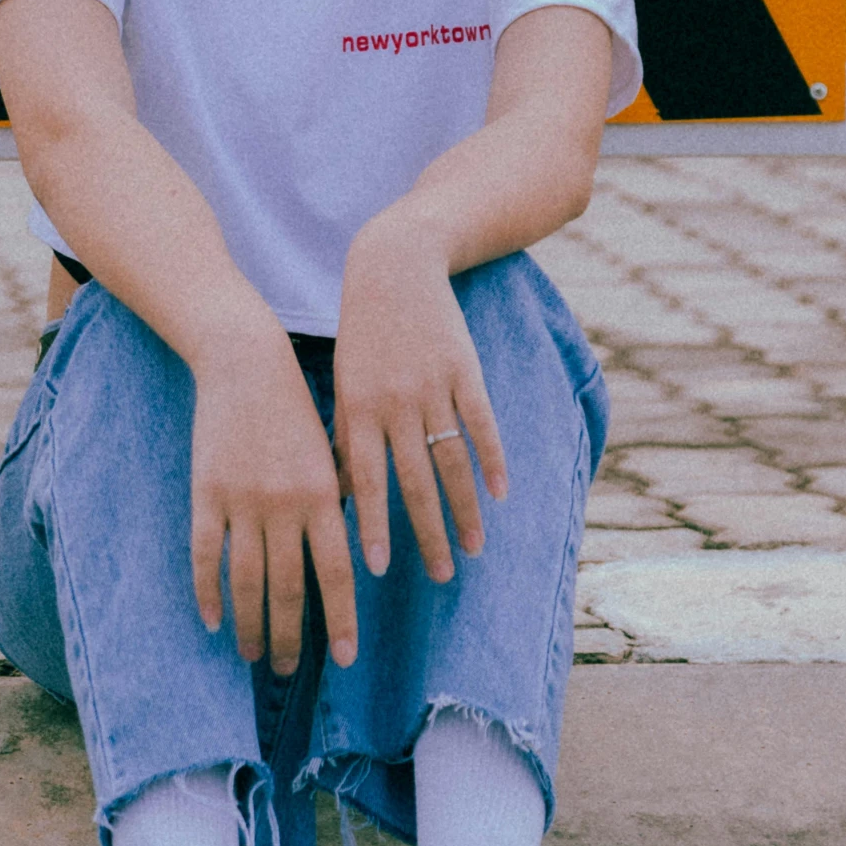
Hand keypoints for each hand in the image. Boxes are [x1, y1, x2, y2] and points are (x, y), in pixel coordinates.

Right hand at [189, 327, 357, 674]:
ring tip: (253, 654)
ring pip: (246, 581)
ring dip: (251, 625)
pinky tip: (212, 620)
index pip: (336, 573)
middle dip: (291, 636)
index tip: (345, 659)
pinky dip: (207, 592)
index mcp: (325, 495)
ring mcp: (243, 501)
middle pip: (289, 588)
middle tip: (288, 669)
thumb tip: (348, 560)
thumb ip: (337, 504)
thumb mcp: (329, 455)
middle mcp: (286, 504)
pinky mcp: (207, 493)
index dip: (340, 620)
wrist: (247, 365)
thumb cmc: (294, 412)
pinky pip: (206, 555)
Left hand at [334, 219, 507, 583]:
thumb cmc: (362, 336)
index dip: (372, 526)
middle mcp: (395, 404)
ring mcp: (433, 388)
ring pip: (452, 461)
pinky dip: (493, 460)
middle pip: (415, 482)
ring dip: (465, 509)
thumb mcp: (343, 383)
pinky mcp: (465, 371)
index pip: (367, 482)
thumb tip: (346, 495)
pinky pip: (482, 424)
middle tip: (440, 576)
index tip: (376, 570)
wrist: (393, 269)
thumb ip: (348, 438)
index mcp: (359, 411)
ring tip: (473, 548)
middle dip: (427, 533)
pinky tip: (501, 495)